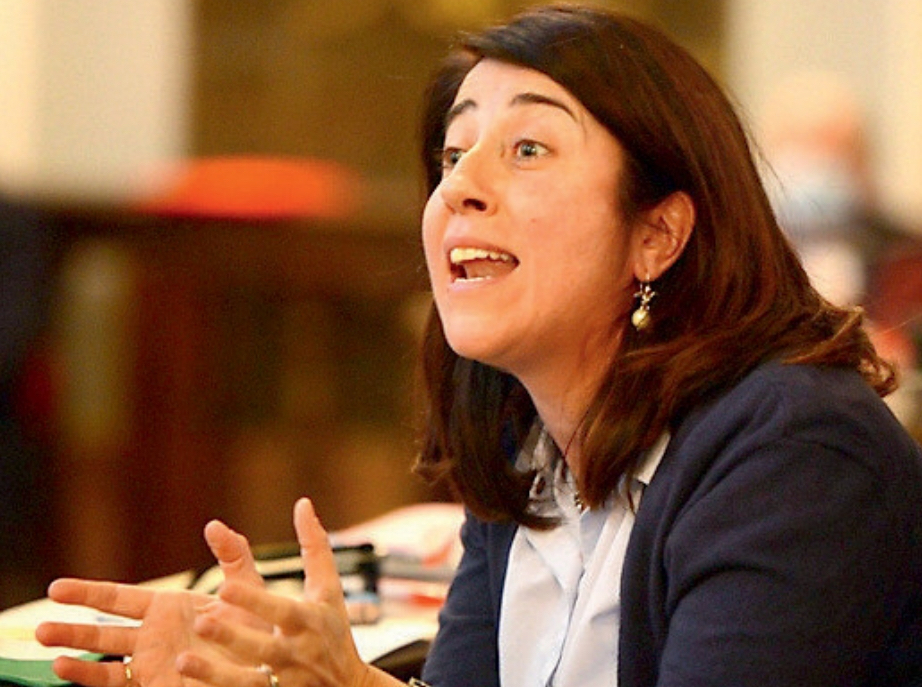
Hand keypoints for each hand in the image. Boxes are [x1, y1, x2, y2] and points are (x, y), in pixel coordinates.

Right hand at [35, 520, 267, 686]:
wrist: (274, 662)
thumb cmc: (259, 625)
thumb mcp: (246, 586)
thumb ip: (232, 555)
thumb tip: (214, 525)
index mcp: (168, 607)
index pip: (120, 598)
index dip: (89, 593)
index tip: (56, 588)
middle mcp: (154, 635)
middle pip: (104, 630)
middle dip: (73, 626)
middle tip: (39, 625)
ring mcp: (154, 662)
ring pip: (106, 659)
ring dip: (77, 655)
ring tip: (48, 648)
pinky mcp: (160, 684)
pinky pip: (121, 682)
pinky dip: (93, 676)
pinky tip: (68, 669)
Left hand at [175, 498, 396, 686]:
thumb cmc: (334, 629)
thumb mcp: (329, 589)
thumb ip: (315, 546)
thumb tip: (303, 503)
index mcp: (308, 621)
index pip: (281, 611)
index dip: (254, 601)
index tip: (224, 589)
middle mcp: (296, 653)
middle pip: (262, 648)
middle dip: (232, 637)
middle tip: (200, 623)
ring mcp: (284, 683)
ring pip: (247, 682)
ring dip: (214, 674)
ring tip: (181, 660)